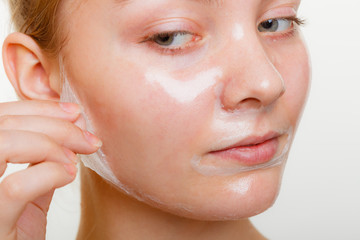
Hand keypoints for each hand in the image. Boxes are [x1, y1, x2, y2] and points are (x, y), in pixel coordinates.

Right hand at [0, 100, 100, 239]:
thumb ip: (41, 159)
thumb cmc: (15, 231)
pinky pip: (15, 187)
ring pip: (4, 144)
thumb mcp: (29, 189)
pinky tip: (68, 177)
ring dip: (50, 145)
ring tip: (74, 161)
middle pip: (5, 125)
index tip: (76, 113)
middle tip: (88, 139)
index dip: (40, 109)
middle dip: (56, 125)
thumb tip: (72, 125)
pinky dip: (50, 174)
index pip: (1, 116)